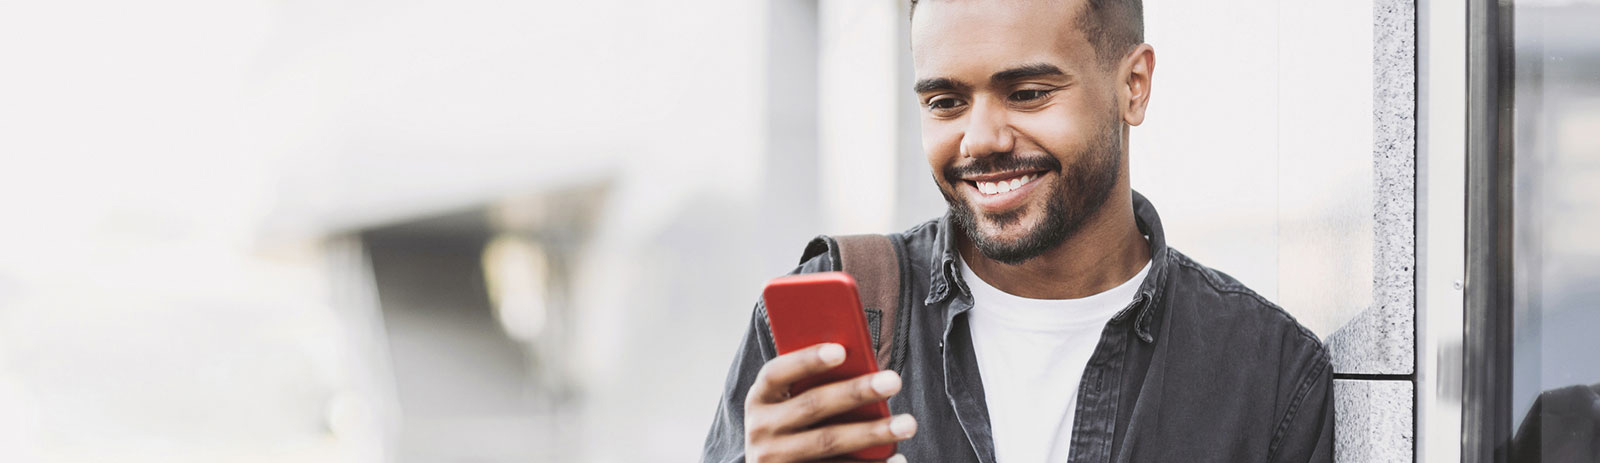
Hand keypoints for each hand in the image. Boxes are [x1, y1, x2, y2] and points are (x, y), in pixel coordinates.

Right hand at [744, 343, 915, 462]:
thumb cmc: (792, 426)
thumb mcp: (788, 404)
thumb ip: (812, 385)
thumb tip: (861, 363)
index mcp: (759, 399)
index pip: (776, 373)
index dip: (806, 360)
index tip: (841, 350)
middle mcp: (761, 429)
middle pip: (812, 406)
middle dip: (855, 392)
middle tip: (894, 380)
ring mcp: (775, 460)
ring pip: (829, 442)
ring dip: (871, 432)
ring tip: (907, 423)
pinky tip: (897, 458)